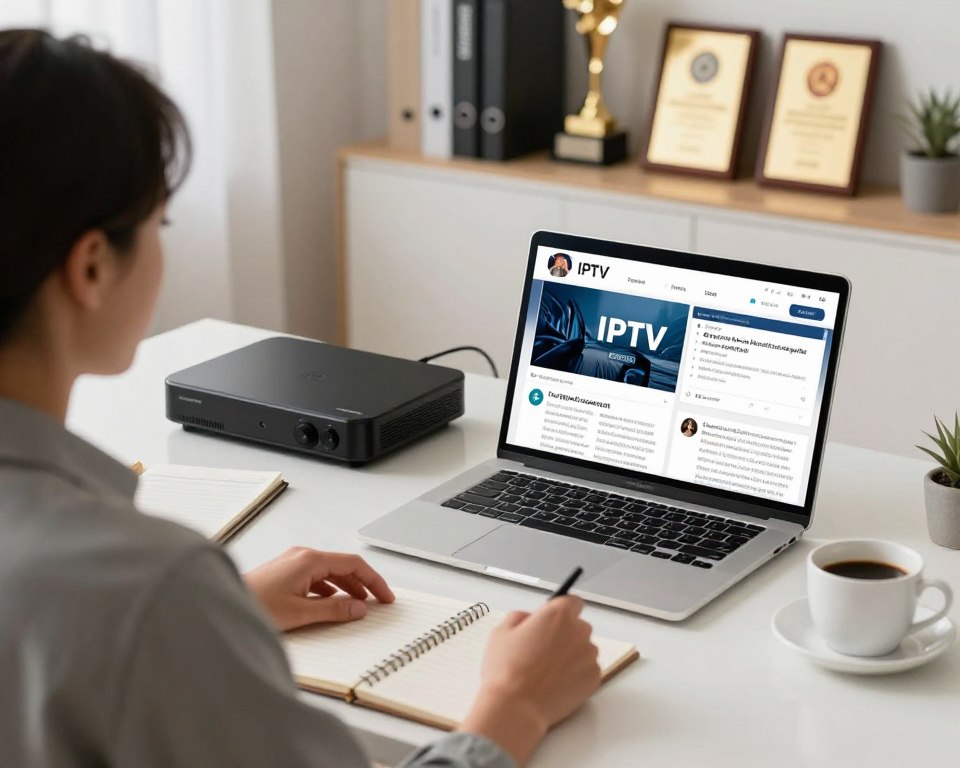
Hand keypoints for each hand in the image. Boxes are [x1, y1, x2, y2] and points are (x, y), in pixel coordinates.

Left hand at [244, 547, 394, 630]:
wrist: (219, 605)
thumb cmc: (253, 606)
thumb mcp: (300, 613)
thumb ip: (334, 610)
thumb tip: (359, 608)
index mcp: (309, 560)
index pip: (353, 564)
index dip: (374, 581)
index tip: (385, 596)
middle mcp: (301, 556)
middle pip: (343, 566)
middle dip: (363, 584)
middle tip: (377, 602)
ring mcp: (291, 562)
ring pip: (329, 572)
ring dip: (346, 587)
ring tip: (357, 605)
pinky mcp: (283, 572)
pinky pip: (315, 577)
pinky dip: (329, 589)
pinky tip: (330, 603)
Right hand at [460, 596, 600, 765]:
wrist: (517, 707)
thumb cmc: (507, 670)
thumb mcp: (501, 632)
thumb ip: (519, 617)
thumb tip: (528, 619)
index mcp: (558, 614)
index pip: (572, 601)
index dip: (560, 610)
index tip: (551, 620)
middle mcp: (579, 631)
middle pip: (577, 626)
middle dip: (564, 634)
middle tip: (541, 649)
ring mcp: (589, 656)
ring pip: (583, 648)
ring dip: (571, 654)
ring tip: (546, 670)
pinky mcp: (593, 678)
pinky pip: (587, 669)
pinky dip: (576, 674)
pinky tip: (555, 682)